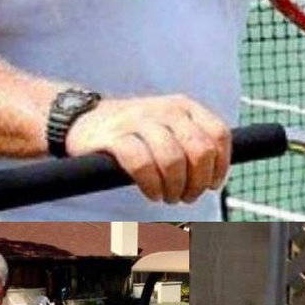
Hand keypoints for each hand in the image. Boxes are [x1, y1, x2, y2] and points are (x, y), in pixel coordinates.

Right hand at [66, 95, 230, 203]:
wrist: (85, 120)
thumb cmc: (136, 133)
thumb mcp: (170, 128)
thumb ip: (193, 143)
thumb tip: (216, 177)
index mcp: (185, 106)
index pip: (218, 135)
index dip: (220, 166)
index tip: (211, 185)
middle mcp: (166, 109)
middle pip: (200, 151)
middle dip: (197, 182)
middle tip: (187, 197)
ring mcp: (140, 120)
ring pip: (173, 160)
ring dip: (175, 188)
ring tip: (169, 197)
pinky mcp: (115, 136)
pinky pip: (141, 164)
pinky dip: (151, 185)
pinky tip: (152, 193)